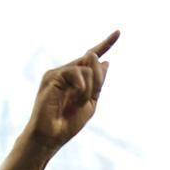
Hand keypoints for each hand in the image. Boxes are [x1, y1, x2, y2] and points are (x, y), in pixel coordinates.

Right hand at [21, 31, 118, 152]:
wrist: (50, 137)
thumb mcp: (90, 103)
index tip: (118, 32)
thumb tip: (106, 62)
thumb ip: (98, 83)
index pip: (90, 58)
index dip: (105, 44)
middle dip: (97, 80)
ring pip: (86, 67)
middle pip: (91, 61)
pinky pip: (77, 73)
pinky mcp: (52, 76)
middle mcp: (66, 72)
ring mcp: (58, 73)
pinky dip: (81, 87)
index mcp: (75, 78)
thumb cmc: (67, 124)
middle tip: (85, 100)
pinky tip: (75, 98)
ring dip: (89, 88)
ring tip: (77, 103)